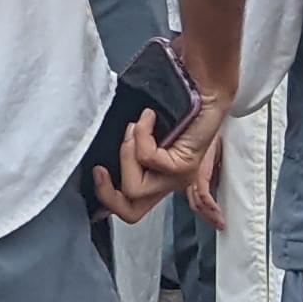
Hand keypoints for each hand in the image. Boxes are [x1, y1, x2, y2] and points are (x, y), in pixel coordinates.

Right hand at [97, 104, 221, 229]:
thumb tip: (98, 155)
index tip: (98, 170)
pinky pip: (147, 159)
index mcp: (159, 179)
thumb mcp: (143, 133)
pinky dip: (141, 134)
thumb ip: (127, 147)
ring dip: (127, 153)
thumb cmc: (175, 106)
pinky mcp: (184, 167)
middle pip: (131, 212)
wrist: (204, 89)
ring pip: (135, 188)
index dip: (107, 197)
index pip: (131, 209)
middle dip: (108, 192)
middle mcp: (169, 184)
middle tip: (101, 169)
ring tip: (136, 128)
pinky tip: (149, 117)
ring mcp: (178, 179)